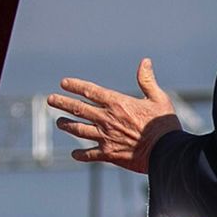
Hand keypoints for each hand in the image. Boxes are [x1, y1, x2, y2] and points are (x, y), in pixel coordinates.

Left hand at [47, 59, 181, 172]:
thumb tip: (144, 62)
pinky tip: (74, 154)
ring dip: (67, 125)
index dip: (75, 86)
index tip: (64, 83)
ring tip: (59, 122)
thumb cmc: (164, 125)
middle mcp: (107, 119)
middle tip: (50, 99)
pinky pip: (89, 154)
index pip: (91, 91)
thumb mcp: (158, 98)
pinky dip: (81, 154)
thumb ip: (147, 81)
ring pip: (79, 130)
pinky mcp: (108, 154)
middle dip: (62, 103)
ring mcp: (105, 137)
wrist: (165, 152)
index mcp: (117, 103)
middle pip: (78, 109)